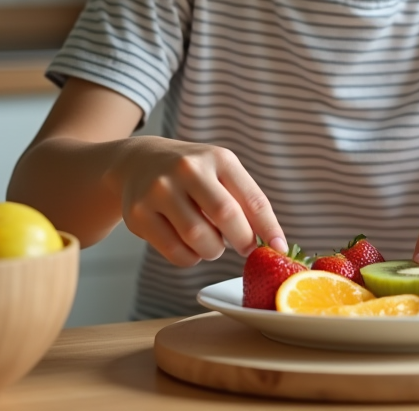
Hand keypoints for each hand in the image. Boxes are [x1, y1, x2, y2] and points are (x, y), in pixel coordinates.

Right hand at [106, 137, 285, 266]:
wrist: (139, 162)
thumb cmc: (193, 175)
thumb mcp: (220, 172)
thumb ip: (245, 202)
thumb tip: (274, 245)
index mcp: (218, 158)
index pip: (253, 199)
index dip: (269, 228)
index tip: (279, 249)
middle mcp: (188, 169)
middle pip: (226, 216)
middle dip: (242, 240)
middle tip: (244, 248)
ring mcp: (160, 190)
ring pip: (199, 238)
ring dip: (213, 250)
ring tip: (212, 242)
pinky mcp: (139, 214)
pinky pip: (176, 252)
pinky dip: (191, 258)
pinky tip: (190, 246)